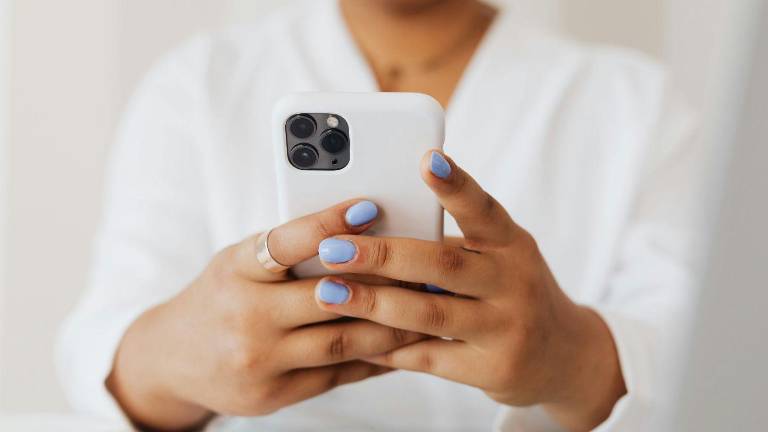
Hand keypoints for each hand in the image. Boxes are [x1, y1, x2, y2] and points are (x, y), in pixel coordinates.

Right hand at [107, 200, 424, 430]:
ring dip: (392, 325)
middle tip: (424, 267)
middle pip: (326, 297)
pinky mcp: (274, 395)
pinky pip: (338, 375)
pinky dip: (374, 358)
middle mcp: (245, 316)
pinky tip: (402, 344)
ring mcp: (259, 361)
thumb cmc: (219, 297)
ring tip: (427, 307)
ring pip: (342, 341)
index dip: (328, 224)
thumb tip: (358, 232)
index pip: (284, 242)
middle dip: (383, 283)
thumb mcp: (238, 262)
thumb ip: (287, 252)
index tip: (369, 206)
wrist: (173, 359)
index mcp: (235, 270)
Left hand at [313, 151, 626, 430]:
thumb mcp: (499, 258)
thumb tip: (373, 229)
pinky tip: (354, 339)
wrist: (565, 358)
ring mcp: (506, 329)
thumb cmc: (512, 293)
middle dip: (382, 254)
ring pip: (430, 313)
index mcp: (512, 244)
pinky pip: (429, 357)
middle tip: (332, 246)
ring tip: (328, 293)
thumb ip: (450, 246)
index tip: (426, 159)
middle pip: (443, 263)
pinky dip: (387, 347)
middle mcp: (514, 282)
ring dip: (373, 302)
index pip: (483, 209)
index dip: (455, 185)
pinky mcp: (493, 370)